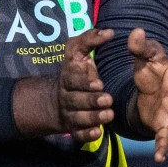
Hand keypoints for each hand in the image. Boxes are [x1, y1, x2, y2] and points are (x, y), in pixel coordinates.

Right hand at [13, 27, 117, 142]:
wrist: (58, 100)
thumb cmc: (76, 71)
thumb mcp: (78, 51)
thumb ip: (91, 39)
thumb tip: (109, 32)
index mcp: (68, 77)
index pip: (72, 80)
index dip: (84, 83)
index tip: (99, 83)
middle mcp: (66, 96)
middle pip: (75, 100)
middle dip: (91, 101)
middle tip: (107, 99)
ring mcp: (69, 114)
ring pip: (78, 118)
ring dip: (93, 118)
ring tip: (108, 115)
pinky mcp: (74, 129)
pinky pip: (77, 135)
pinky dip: (86, 135)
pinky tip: (97, 132)